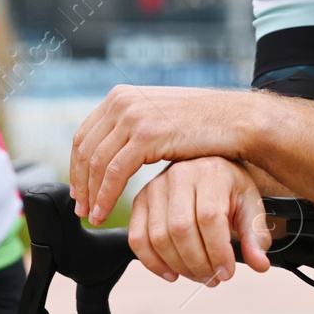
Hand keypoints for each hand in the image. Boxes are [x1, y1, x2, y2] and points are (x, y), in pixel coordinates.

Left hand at [71, 85, 256, 225]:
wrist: (236, 120)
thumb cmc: (203, 125)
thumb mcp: (158, 118)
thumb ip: (134, 127)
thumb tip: (113, 146)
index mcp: (121, 96)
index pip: (84, 135)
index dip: (76, 167)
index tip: (79, 192)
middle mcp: (122, 102)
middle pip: (85, 149)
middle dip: (80, 183)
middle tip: (82, 209)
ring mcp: (133, 116)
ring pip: (96, 163)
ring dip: (91, 194)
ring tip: (92, 217)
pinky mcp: (146, 134)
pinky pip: (115, 172)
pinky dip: (105, 196)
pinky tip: (104, 213)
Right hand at [128, 157, 271, 283]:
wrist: (208, 168)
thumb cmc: (230, 189)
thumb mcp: (250, 206)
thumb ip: (255, 236)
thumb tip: (260, 265)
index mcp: (211, 172)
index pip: (209, 218)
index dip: (217, 252)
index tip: (227, 272)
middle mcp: (179, 174)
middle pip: (181, 230)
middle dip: (198, 263)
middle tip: (213, 278)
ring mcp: (155, 186)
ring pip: (159, 237)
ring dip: (179, 266)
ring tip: (198, 275)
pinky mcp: (140, 200)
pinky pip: (137, 238)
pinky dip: (152, 263)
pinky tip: (172, 274)